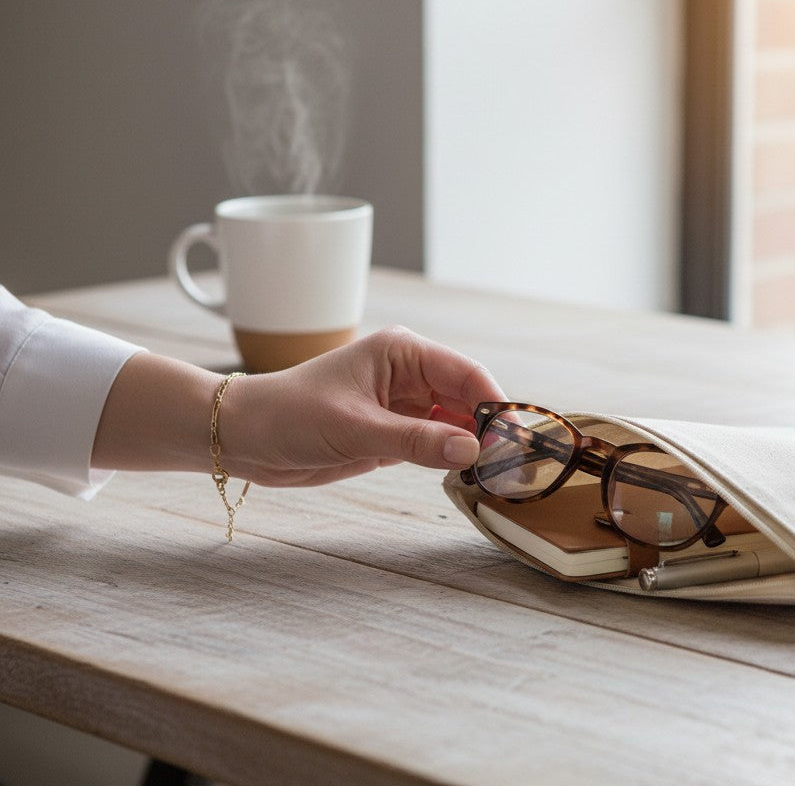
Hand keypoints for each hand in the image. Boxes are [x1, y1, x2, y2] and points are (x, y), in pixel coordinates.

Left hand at [217, 326, 505, 486]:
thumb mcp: (354, 428)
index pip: (467, 374)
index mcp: (403, 352)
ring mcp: (405, 404)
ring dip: (475, 447)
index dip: (495, 405)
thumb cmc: (289, 415)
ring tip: (498, 475)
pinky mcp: (396, 433)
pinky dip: (455, 459)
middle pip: (470, 399)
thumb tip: (471, 450)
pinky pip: (438, 444)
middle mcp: (410, 374)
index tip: (515, 440)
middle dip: (491, 429)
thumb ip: (415, 440)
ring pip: (458, 424)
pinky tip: (471, 476)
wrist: (245, 437)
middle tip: (513, 466)